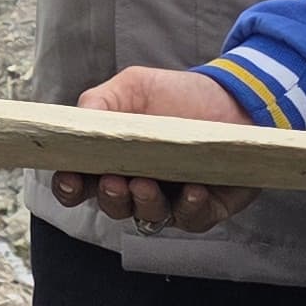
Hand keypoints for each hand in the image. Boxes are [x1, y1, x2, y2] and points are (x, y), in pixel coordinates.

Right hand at [50, 66, 254, 230]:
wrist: (235, 98)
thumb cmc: (180, 94)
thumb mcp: (134, 86)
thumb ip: (99, 102)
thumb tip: (76, 124)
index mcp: (112, 159)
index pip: (80, 184)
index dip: (70, 188)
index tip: (71, 181)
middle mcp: (137, 184)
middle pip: (112, 206)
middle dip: (110, 198)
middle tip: (115, 181)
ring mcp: (170, 199)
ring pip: (148, 217)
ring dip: (144, 204)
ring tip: (148, 183)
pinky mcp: (204, 207)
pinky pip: (191, 219)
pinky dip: (189, 208)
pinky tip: (193, 190)